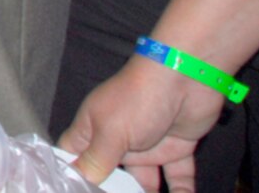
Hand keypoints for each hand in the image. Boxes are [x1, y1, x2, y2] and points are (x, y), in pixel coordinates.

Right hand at [59, 57, 221, 191]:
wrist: (186, 77)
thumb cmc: (138, 99)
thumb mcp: (110, 132)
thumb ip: (96, 162)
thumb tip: (79, 180)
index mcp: (93, 131)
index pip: (74, 158)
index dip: (72, 176)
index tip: (74, 190)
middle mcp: (118, 141)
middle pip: (111, 176)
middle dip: (114, 192)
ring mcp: (148, 146)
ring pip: (145, 182)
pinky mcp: (176, 149)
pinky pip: (178, 178)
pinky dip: (181, 192)